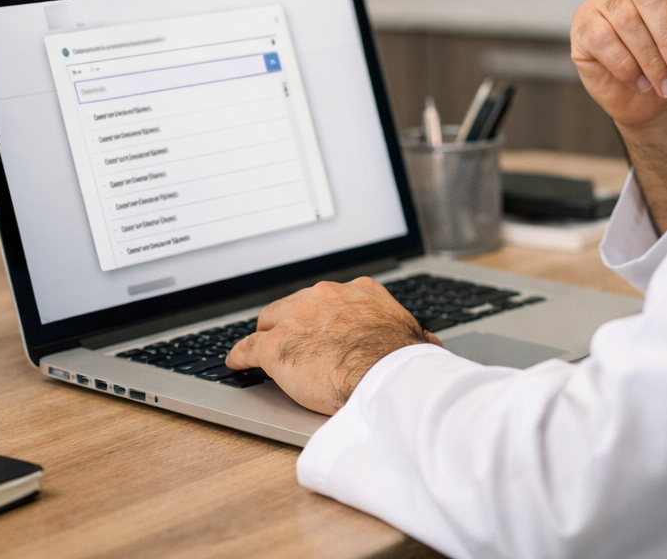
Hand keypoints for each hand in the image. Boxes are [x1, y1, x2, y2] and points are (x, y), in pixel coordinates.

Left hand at [224, 277, 439, 414]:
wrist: (385, 373)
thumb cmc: (402, 359)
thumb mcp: (413, 338)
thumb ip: (411, 336)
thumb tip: (431, 344)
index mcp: (358, 292)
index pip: (330, 298)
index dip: (322, 314)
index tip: (321, 324)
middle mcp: (325, 296)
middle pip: (296, 304)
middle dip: (291, 320)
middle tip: (290, 336)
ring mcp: (297, 318)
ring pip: (271, 321)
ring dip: (266, 334)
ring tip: (259, 346)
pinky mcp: (276, 346)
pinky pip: (248, 347)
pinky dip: (240, 354)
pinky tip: (236, 362)